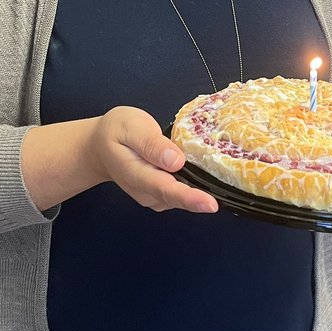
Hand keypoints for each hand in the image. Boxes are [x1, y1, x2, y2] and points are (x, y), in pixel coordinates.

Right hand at [92, 106, 218, 213]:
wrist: (99, 147)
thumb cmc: (115, 132)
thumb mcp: (129, 127)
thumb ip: (151, 144)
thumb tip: (176, 160)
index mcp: (136, 174)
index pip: (165, 189)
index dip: (189, 198)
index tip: (210, 203)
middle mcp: (147, 192)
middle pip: (178, 199)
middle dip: (202, 197)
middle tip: (231, 188)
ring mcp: (155, 197)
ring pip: (182, 198)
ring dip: (202, 191)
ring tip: (223, 175)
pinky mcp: (162, 195)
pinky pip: (182, 193)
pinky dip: (197, 187)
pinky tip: (209, 174)